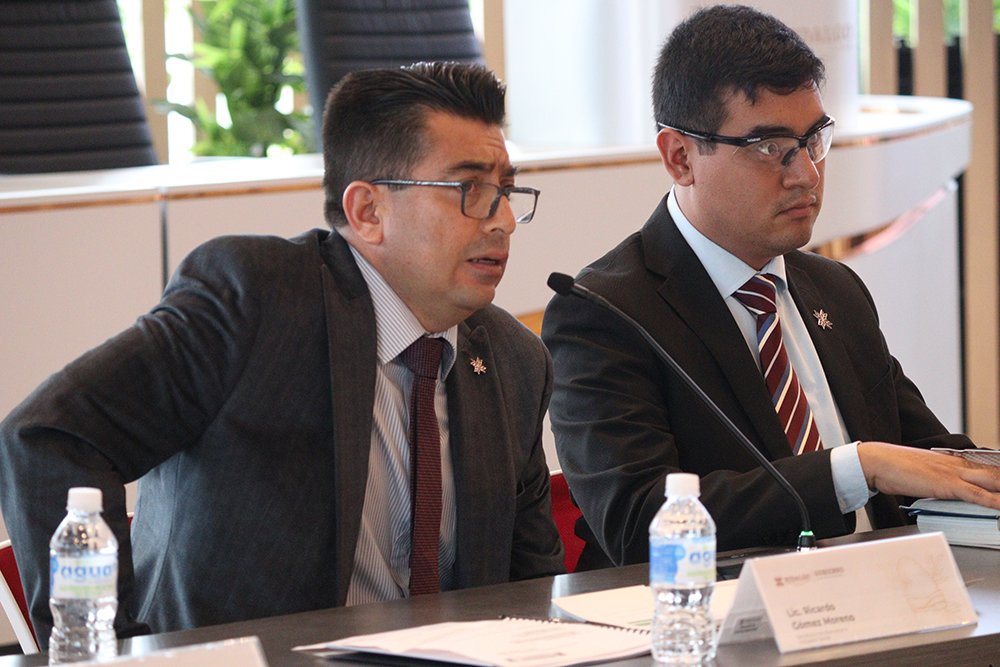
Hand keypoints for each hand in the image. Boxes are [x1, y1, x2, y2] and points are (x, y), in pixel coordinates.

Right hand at [858, 442, 999, 507]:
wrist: (878, 461)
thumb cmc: (895, 468)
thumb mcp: (923, 473)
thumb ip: (939, 481)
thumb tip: (944, 491)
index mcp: (953, 462)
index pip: (988, 469)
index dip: (999, 478)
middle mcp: (959, 465)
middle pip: (996, 474)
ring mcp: (955, 474)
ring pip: (993, 482)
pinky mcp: (947, 485)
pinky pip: (978, 495)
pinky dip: (994, 502)